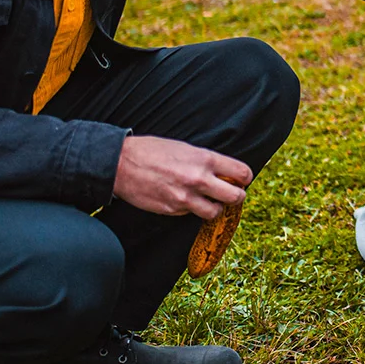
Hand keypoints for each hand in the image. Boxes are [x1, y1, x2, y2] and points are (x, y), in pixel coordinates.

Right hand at [113, 134, 250, 220]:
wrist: (120, 163)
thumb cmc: (152, 151)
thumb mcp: (185, 148)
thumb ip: (207, 162)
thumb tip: (225, 173)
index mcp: (205, 159)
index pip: (243, 173)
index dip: (244, 178)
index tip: (239, 180)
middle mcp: (198, 179)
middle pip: (236, 197)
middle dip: (236, 196)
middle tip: (229, 194)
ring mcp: (185, 197)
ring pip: (216, 212)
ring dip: (214, 207)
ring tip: (206, 200)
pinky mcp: (172, 210)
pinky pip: (191, 214)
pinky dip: (191, 209)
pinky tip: (181, 199)